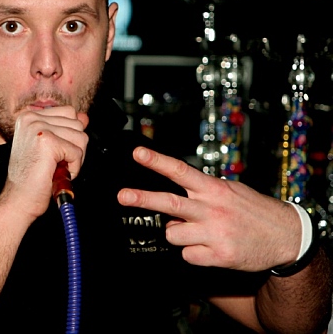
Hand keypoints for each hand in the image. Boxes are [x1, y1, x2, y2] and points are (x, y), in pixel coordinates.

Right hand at [5, 106, 88, 219]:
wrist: (19, 199)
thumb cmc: (31, 177)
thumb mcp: (50, 146)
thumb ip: (66, 128)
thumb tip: (84, 117)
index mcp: (29, 116)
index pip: (69, 113)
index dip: (70, 135)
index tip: (55, 152)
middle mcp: (31, 118)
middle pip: (77, 124)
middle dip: (74, 147)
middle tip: (55, 162)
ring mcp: (38, 128)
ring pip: (80, 137)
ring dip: (74, 158)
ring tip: (54, 167)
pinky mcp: (47, 142)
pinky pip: (77, 152)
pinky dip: (73, 168)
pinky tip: (55, 173)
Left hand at [117, 147, 300, 271]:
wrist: (288, 236)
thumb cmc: (253, 212)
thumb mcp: (228, 192)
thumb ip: (199, 194)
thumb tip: (172, 208)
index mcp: (213, 189)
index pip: (180, 171)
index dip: (157, 161)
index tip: (137, 153)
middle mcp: (212, 209)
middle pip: (169, 203)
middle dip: (142, 199)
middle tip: (122, 196)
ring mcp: (216, 233)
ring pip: (173, 234)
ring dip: (178, 234)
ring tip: (197, 232)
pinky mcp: (220, 256)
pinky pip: (187, 255)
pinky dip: (193, 253)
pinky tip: (209, 247)